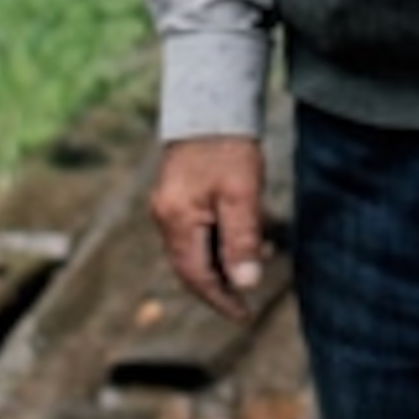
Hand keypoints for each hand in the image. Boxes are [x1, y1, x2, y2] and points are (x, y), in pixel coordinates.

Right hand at [151, 135, 266, 320]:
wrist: (211, 102)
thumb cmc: (228, 147)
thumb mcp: (242, 194)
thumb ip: (241, 239)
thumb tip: (246, 283)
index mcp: (177, 220)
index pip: (196, 276)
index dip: (221, 299)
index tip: (244, 315)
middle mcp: (165, 216)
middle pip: (190, 267)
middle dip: (218, 286)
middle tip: (247, 298)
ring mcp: (168, 205)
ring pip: (192, 250)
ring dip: (219, 264)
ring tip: (252, 263)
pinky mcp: (177, 195)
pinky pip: (194, 232)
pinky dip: (215, 243)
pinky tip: (239, 237)